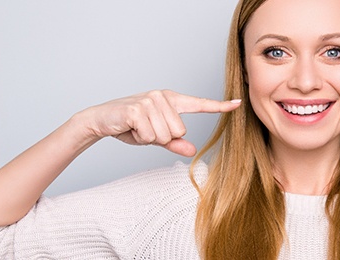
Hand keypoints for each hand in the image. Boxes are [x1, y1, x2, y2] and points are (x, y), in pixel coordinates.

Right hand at [77, 90, 240, 156]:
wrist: (101, 120)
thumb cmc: (130, 126)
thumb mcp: (156, 137)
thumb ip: (175, 143)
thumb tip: (193, 150)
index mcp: (171, 100)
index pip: (199, 104)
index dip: (219, 106)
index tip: (238, 104)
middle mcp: (163, 96)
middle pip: (180, 131)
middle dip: (162, 137)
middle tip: (145, 129)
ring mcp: (150, 100)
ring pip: (166, 135)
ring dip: (150, 137)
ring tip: (137, 128)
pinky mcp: (138, 109)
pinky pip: (151, 135)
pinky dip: (140, 137)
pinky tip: (130, 127)